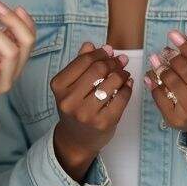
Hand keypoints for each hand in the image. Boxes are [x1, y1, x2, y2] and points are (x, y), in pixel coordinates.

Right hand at [50, 42, 133, 180]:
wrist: (76, 140)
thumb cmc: (75, 107)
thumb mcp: (71, 85)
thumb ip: (80, 63)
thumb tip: (92, 45)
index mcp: (59, 86)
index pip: (84, 60)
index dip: (101, 53)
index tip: (109, 51)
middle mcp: (69, 100)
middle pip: (99, 69)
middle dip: (113, 62)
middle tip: (120, 61)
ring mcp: (86, 114)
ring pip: (112, 82)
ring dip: (122, 73)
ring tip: (124, 73)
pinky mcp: (103, 123)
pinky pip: (122, 97)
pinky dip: (128, 88)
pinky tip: (127, 85)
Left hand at [144, 30, 186, 162]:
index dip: (186, 46)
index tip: (173, 35)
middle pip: (186, 71)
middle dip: (172, 57)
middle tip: (164, 50)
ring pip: (172, 82)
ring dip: (160, 68)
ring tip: (155, 59)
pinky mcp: (176, 121)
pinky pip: (160, 96)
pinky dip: (153, 83)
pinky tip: (150, 75)